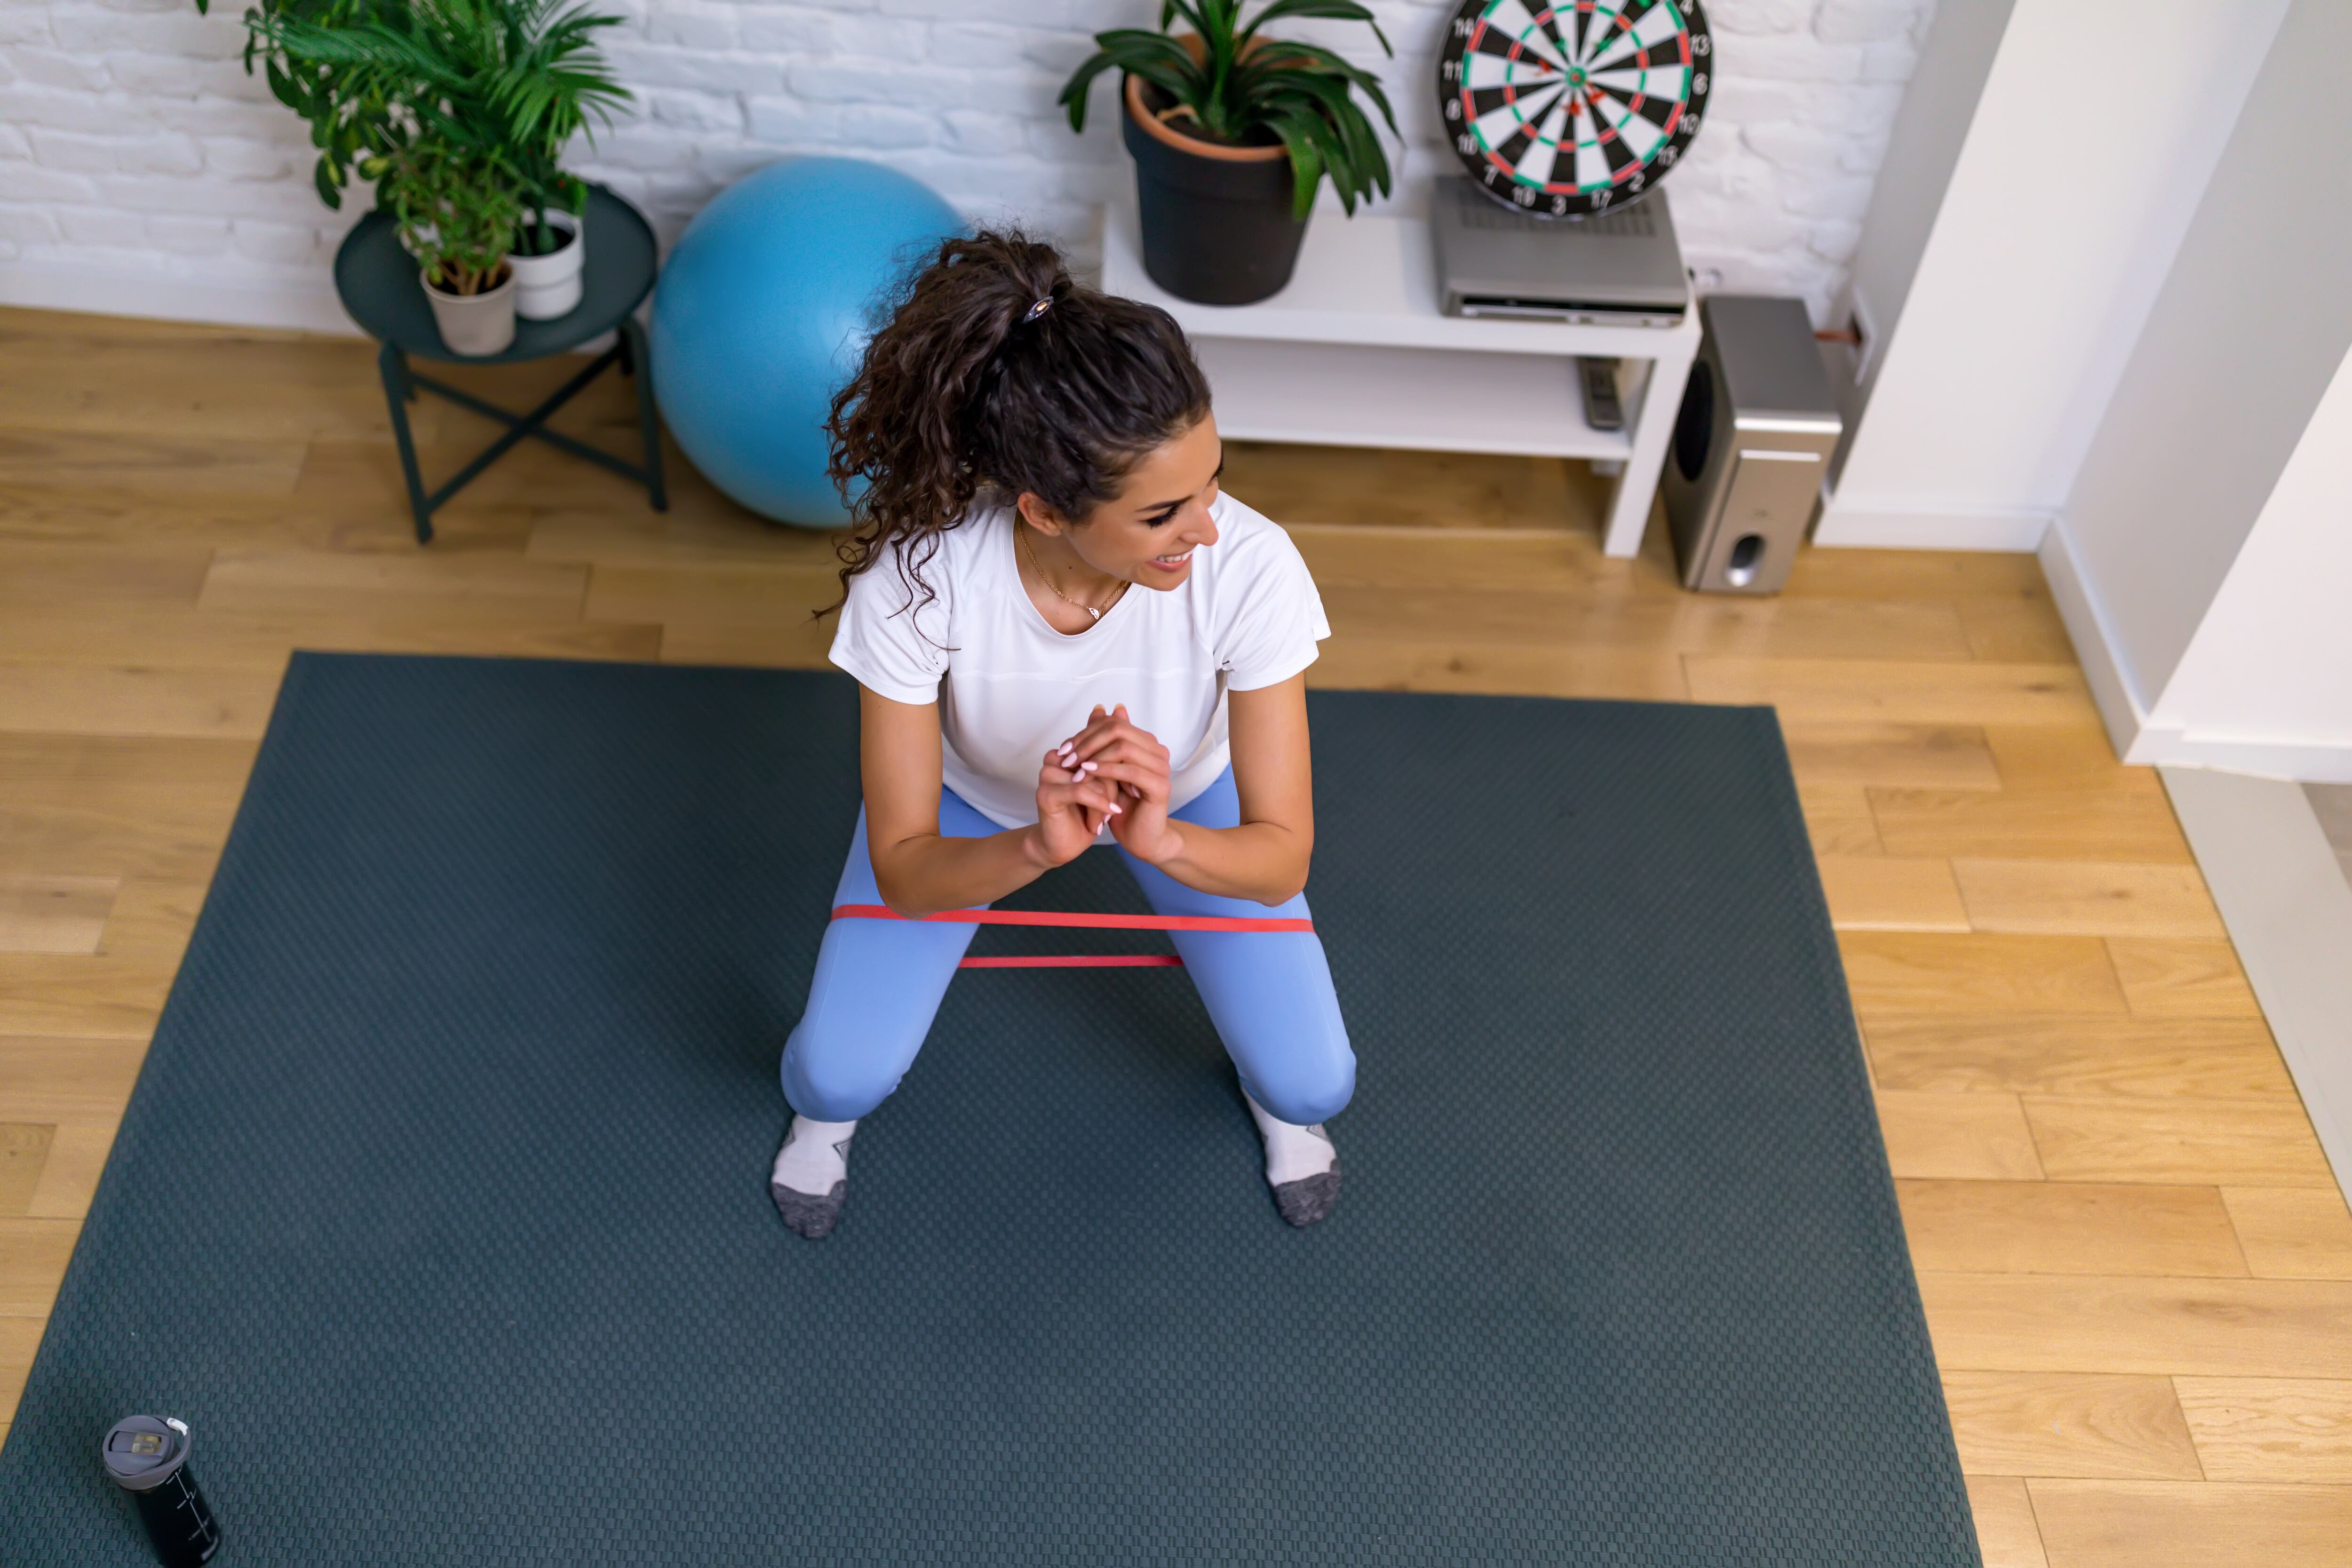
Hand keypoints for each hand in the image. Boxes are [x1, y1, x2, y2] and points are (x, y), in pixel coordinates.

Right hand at [1029, 735, 1124, 868]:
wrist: (1066, 844)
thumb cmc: (1086, 814)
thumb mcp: (1104, 785)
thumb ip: (1109, 761)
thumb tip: (1125, 727)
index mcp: (1065, 752)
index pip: (1099, 747)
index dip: (1117, 769)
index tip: (1129, 785)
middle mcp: (1053, 760)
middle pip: (1095, 760)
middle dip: (1113, 783)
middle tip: (1121, 801)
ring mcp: (1047, 776)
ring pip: (1091, 776)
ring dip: (1106, 797)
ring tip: (1111, 812)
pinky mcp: (1046, 794)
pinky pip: (1080, 791)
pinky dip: (1100, 803)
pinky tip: (1113, 812)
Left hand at [1056, 704, 1179, 865]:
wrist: (1141, 837)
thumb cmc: (1123, 804)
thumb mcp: (1107, 770)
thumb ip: (1104, 742)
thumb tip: (1099, 708)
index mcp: (1148, 744)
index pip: (1115, 723)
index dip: (1086, 732)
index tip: (1064, 748)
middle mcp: (1158, 751)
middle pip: (1118, 730)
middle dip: (1087, 742)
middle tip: (1066, 757)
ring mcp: (1162, 768)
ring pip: (1123, 747)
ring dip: (1093, 756)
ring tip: (1073, 768)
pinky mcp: (1160, 787)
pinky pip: (1129, 771)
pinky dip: (1105, 770)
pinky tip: (1086, 774)